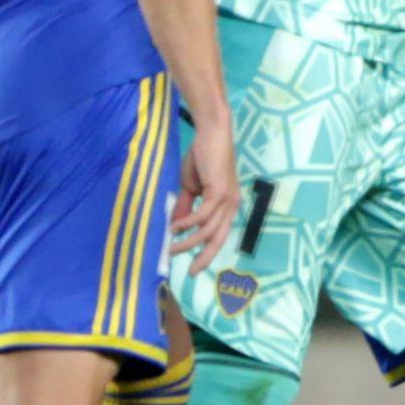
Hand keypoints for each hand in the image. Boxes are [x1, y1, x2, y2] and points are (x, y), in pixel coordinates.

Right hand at [172, 113, 239, 273]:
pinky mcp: (220, 191)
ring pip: (209, 229)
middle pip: (219, 239)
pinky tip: (175, 227)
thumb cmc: (202, 157)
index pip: (219, 235)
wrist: (211, 133)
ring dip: (189, 241)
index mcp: (227, 206)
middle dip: (205, 257)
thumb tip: (175, 228)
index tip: (193, 266)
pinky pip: (202, 214)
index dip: (207, 251)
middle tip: (191, 272)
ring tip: (172, 247)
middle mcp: (232, 205)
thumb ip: (186, 206)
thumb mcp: (191, 187)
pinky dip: (188, 223)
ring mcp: (228, 199)